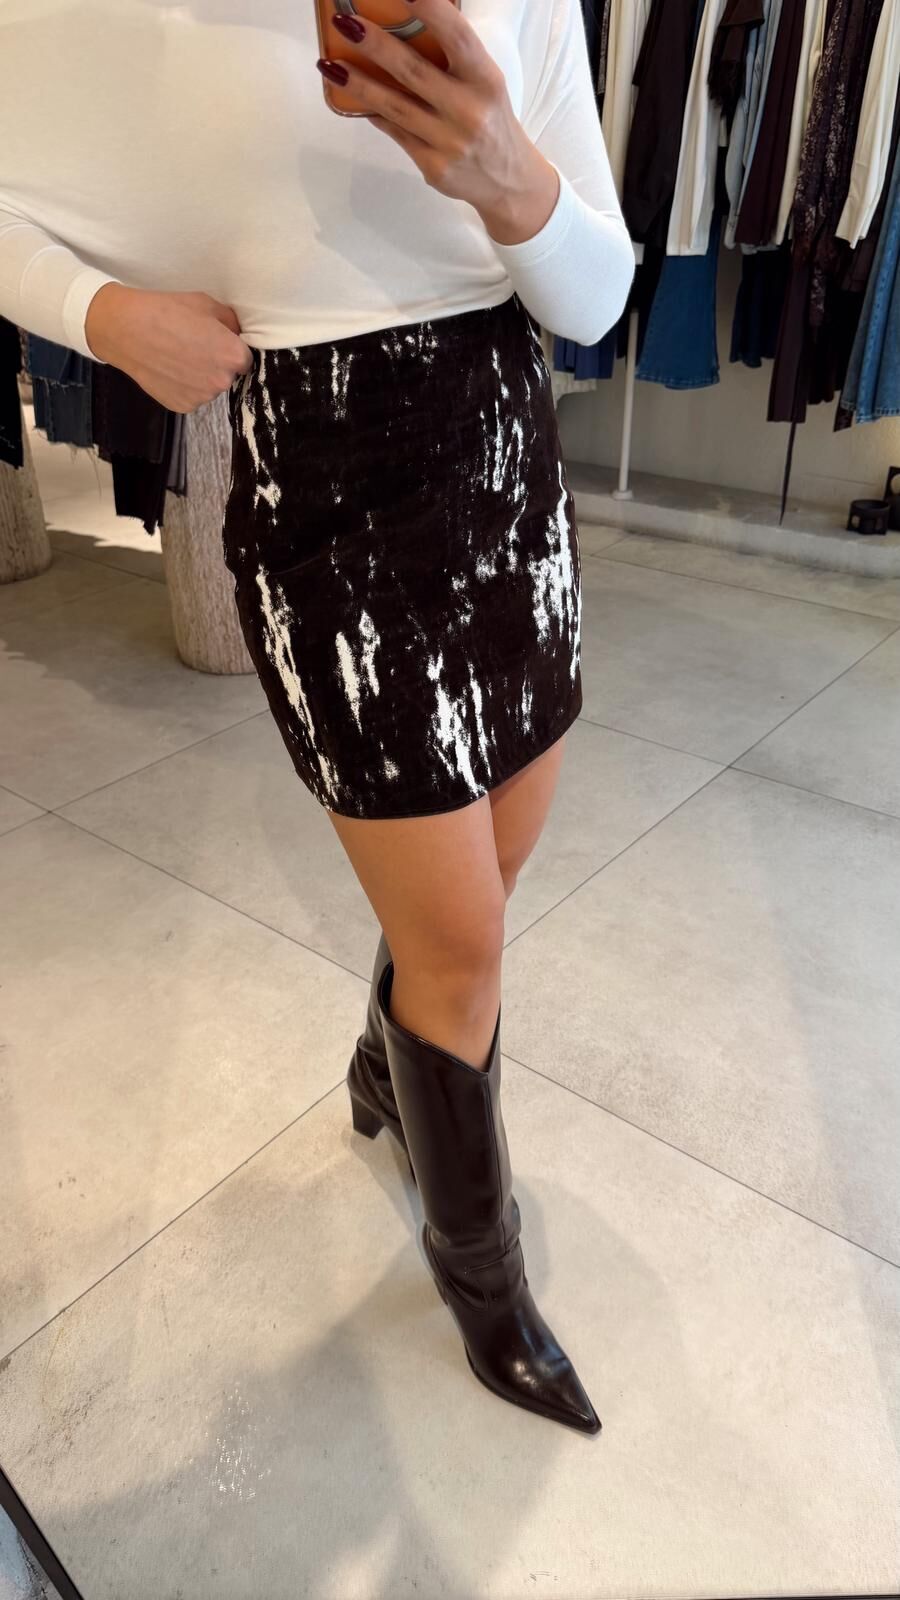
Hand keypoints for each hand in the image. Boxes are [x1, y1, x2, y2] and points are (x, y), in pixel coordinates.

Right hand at [84, 284, 253, 412]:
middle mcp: (222, 381)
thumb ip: (230, 321)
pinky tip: (168, 369)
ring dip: (200, 377)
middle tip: (193, 347)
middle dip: (216, 363)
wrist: (127, 329)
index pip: (245, 359)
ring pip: (208, 388)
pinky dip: (183, 387)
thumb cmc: (167, 311)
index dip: (230, 349)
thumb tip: (237, 333)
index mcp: (233, 356)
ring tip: (177, 357)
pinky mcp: (182, 406)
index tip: (215, 342)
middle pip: (228, 375)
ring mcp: (201, 397)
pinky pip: (190, 396)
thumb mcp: (206, 304)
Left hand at [321, 0, 560, 244]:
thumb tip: (401, 25)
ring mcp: (449, 142)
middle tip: (344, 21)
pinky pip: (394, 132)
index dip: (431, 10)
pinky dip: (372, 110)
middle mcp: (469, 110)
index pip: (457, 38)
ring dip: (357, 82)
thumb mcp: (484, 82)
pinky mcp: (433, 167)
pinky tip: (350, 94)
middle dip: (375, 44)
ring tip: (329, 63)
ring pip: (394, 106)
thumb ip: (452, 59)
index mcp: (486, 79)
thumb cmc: (490, 119)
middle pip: (413, 71)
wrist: (508, 182)